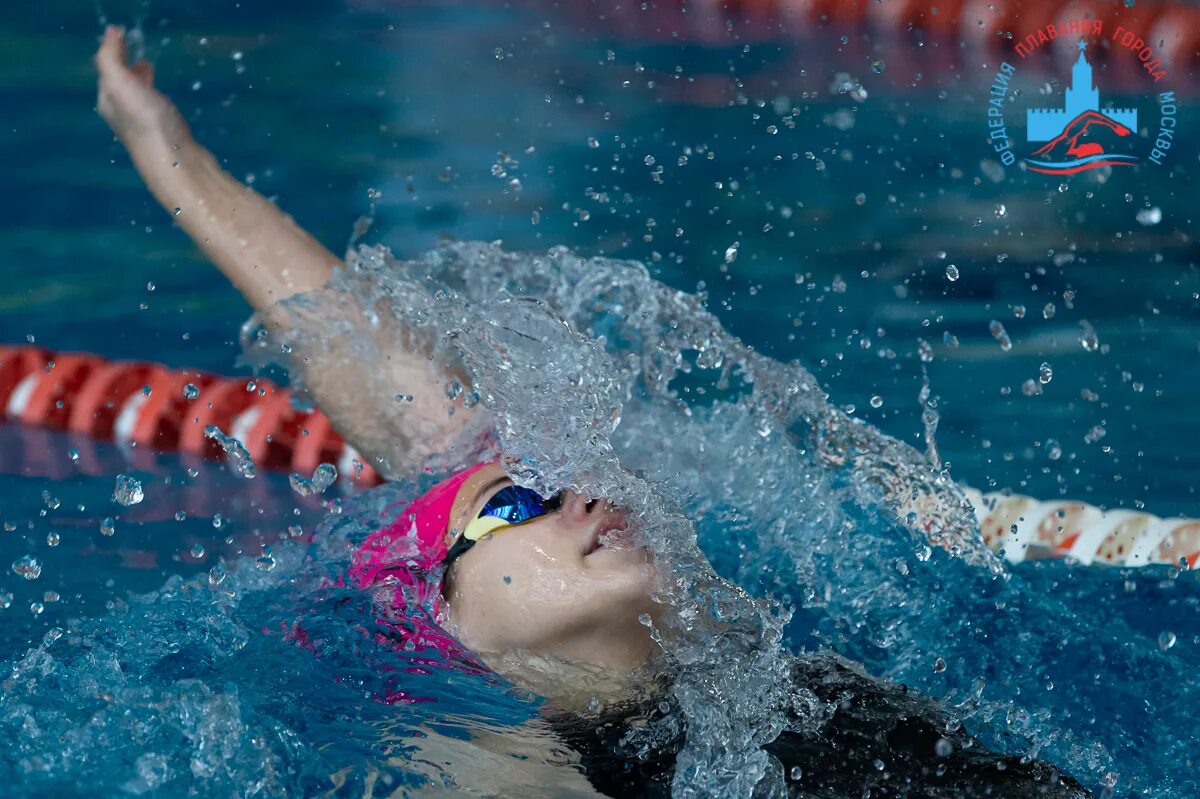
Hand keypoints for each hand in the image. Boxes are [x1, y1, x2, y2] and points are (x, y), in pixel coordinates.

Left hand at [95, 25, 189, 149]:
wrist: (176, 164)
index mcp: (108, 102)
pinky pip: (154, 110)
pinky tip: (165, 101)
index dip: (112, 52)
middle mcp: (121, 116)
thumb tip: (111, 34)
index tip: (121, 35)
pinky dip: (155, 98)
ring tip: (150, 72)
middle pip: (119, 86)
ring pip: (137, 98)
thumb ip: (110, 59)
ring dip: (140, 82)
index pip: (106, 70)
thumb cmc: (147, 122)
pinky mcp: (165, 138)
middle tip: (135, 53)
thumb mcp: (121, 84)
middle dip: (125, 68)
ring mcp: (143, 129)